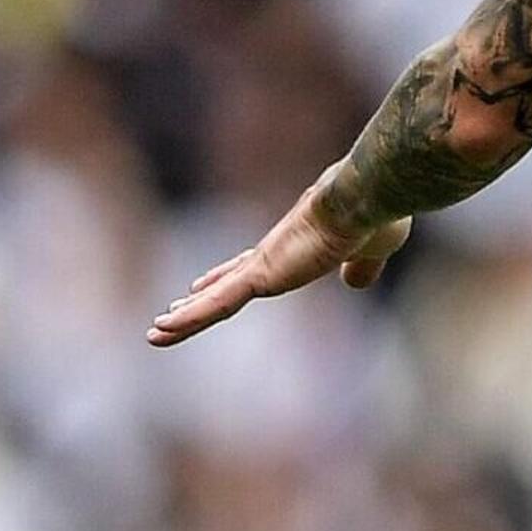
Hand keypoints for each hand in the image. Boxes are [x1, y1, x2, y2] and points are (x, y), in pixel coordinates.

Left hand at [146, 168, 408, 345]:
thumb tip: (356, 281)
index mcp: (296, 250)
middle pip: (227, 282)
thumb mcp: (376, 249)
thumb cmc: (376, 216)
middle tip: (170, 310)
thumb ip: (363, 267)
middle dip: (200, 298)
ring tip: (154, 333)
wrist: (367, 197)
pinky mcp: (262, 275)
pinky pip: (218, 304)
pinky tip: (163, 328)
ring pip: (216, 300)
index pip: (252, 268)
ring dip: (185, 318)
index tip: (201, 284)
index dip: (227, 277)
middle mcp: (273, 255)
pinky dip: (189, 319)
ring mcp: (265, 265)